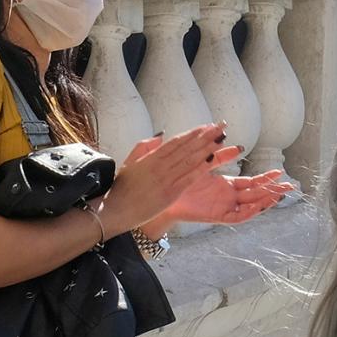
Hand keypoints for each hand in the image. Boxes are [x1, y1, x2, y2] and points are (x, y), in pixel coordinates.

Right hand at [102, 124, 238, 227]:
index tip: (206, 126)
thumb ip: (143, 147)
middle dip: (205, 136)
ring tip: (221, 139)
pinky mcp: (170, 193)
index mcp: (150, 158)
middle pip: (187, 148)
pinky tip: (213, 159)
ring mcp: (166, 179)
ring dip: (207, 148)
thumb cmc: (121, 188)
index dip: (193, 133)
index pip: (176, 142)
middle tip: (220, 126)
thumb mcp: (129, 163)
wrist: (115, 210)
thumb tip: (161, 135)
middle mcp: (160, 166)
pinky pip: (189, 178)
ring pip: (190, 160)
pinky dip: (202, 168)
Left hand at [164, 168, 292, 225]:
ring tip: (280, 195)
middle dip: (273, 190)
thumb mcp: (203, 164)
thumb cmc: (180, 179)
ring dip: (265, 201)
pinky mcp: (217, 216)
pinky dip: (249, 213)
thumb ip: (219, 156)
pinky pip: (237, 217)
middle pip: (256, 195)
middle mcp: (228, 197)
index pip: (252, 183)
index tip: (279, 172)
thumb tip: (235, 144)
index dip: (265, 178)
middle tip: (290, 186)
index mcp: (227, 186)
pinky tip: (259, 207)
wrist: (164, 194)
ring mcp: (224, 207)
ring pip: (251, 207)